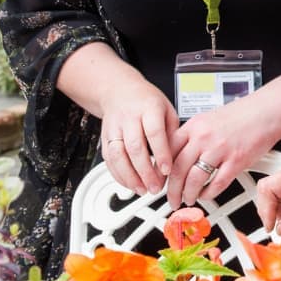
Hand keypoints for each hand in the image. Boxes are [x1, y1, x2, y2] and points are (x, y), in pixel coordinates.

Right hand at [99, 77, 180, 195]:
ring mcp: (114, 127)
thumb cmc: (147, 101)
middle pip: (135, 147)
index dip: (161, 154)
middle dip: (145, 172)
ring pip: (118, 155)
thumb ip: (171, 133)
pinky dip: (118, 175)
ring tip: (142, 189)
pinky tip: (129, 184)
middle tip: (155, 187)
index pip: (154, 133)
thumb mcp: (167, 110)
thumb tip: (176, 159)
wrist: (119, 90)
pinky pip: (108, 159)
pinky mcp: (104, 137)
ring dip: (129, 177)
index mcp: (149, 108)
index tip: (167, 171)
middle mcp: (129, 117)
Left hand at [166, 90, 280, 207]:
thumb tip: (177, 155)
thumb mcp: (209, 119)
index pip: (168, 151)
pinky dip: (209, 193)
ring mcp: (220, 149)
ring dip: (188, 194)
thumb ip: (193, 136)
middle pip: (178, 169)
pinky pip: (217, 183)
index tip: (160, 180)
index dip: (161, 170)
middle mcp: (204, 137)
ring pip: (194, 179)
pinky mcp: (236, 160)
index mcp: (194, 125)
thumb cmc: (242, 115)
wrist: (266, 111)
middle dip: (172, 190)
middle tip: (171, 198)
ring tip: (188, 199)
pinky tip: (206, 195)